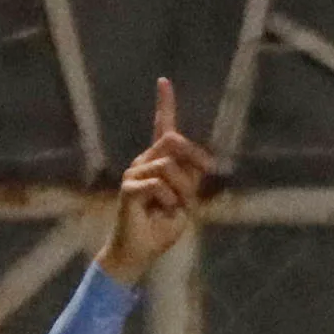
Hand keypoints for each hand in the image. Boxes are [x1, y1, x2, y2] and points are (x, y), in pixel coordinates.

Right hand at [96, 77, 221, 285]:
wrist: (141, 252)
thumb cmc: (162, 226)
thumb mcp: (185, 199)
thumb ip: (191, 177)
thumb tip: (202, 159)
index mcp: (158, 162)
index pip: (162, 127)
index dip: (164, 103)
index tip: (164, 81)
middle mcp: (144, 162)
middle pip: (173, 140)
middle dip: (194, 157)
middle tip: (204, 176)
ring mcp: (134, 173)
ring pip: (169, 166)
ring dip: (183, 190)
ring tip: (177, 207)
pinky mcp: (129, 188)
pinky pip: (159, 184)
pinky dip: (170, 200)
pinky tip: (164, 211)